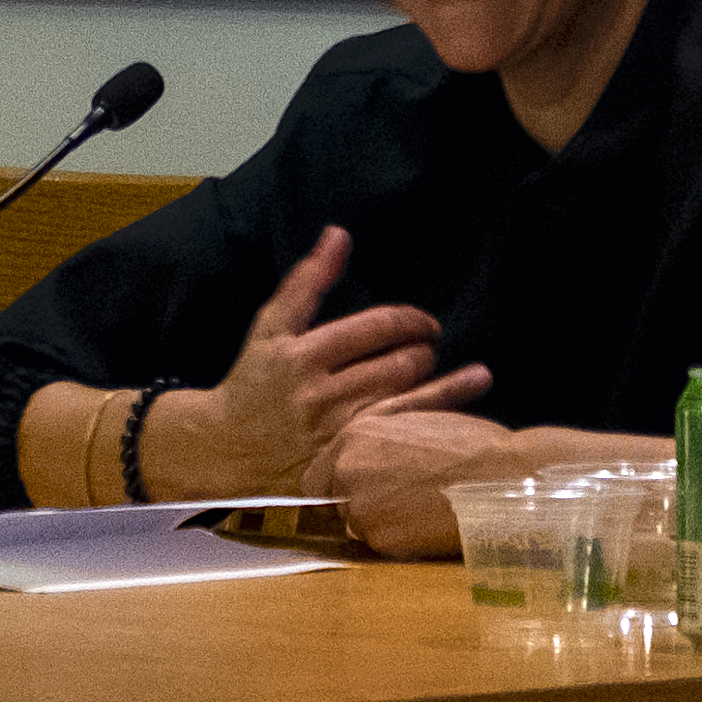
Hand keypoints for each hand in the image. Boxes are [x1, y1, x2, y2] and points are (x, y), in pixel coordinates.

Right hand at [151, 229, 492, 494]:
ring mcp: (336, 434)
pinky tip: (464, 421)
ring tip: (477, 375)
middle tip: (432, 348)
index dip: (409, 320)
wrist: (225, 449)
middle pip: (395, 367)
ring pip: (406, 405)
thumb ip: (307, 280)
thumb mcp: (271, 325)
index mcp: (303, 354)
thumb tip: (339, 234)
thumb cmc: (253, 381)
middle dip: (423, 352)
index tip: (426, 323)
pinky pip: (400, 442)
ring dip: (447, 386)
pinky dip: (434, 426)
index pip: (374, 328)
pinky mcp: (346, 466)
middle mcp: (321, 395)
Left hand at [308, 398, 531, 557]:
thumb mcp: (412, 424)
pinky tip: (425, 526)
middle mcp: (347, 469)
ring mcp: (361, 506)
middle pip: (330, 500)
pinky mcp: (380, 538)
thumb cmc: (469, 445)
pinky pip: (378, 544)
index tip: (354, 491)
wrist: (502, 476)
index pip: (318, 473)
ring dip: (378, 523)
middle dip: (353, 504)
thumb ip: (375, 442)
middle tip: (392, 505)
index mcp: (355, 435)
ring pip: (355, 525)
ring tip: (417, 512)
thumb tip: (356, 460)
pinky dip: (397, 541)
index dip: (336, 484)